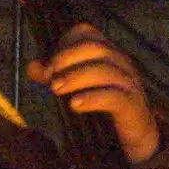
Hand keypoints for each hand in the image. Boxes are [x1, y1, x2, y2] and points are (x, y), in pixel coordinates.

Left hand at [27, 23, 160, 164]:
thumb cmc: (105, 106)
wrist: (136, 135)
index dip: (65, 43)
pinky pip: (114, 97)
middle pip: (95, 48)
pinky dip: (92, 98)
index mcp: (108, 53)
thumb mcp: (78, 87)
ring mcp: (129, 83)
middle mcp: (121, 62)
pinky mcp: (133, 105)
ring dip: (76, 77)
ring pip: (105, 71)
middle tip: (49, 77)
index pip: (87, 33)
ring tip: (56, 89)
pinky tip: (75, 105)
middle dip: (67, 59)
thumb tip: (32, 66)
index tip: (49, 64)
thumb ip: (56, 76)